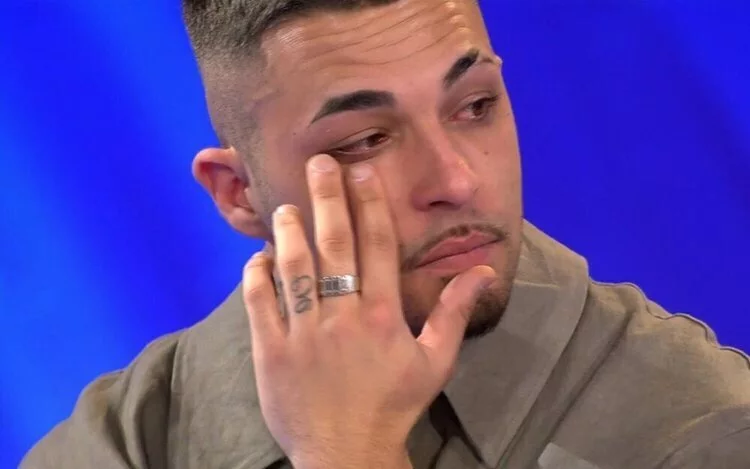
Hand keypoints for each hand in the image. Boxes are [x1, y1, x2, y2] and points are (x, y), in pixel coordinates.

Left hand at [242, 154, 495, 468]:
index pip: (376, 246)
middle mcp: (341, 315)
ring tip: (287, 206)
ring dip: (288, 231)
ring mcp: (302, 332)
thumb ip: (455, 312)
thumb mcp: (435, 361)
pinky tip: (260, 257)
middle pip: (333, 245)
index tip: (361, 172)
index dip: (369, 204)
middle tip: (319, 163)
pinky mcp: (270, 350)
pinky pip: (258, 303)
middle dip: (326, 198)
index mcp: (381, 314)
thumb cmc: (393, 405)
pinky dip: (257, 276)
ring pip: (293, 268)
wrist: (346, 453)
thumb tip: (483, 270)